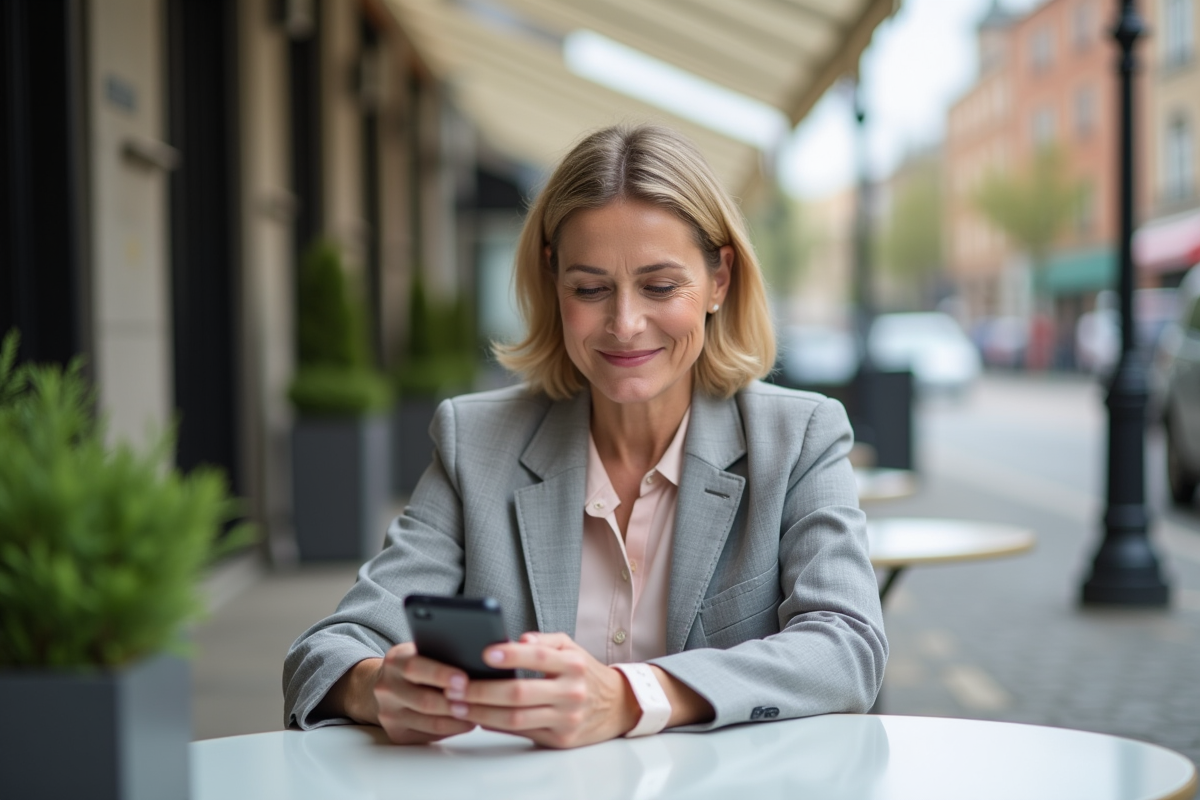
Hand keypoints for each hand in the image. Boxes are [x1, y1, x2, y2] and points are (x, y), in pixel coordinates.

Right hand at [343, 643, 477, 744]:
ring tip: (478, 714)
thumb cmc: (416, 665)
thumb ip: (440, 653)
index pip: (415, 668)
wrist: (388, 685)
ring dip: (458, 720)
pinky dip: (451, 730)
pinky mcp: (396, 733)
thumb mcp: (421, 651)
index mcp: (395, 662)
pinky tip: (465, 723)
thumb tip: (474, 661)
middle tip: (479, 702)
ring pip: (430, 722)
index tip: (463, 679)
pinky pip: (429, 736)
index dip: (441, 675)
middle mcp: (387, 688)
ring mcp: (389, 713)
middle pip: (424, 701)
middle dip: (454, 703)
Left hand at [445, 632, 640, 748]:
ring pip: (515, 718)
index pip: (539, 656)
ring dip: (481, 712)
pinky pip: (521, 733)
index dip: (511, 654)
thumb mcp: (571, 648)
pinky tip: (478, 717)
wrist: (617, 706)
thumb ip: (545, 640)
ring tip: (458, 704)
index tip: (484, 652)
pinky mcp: (560, 740)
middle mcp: (571, 692)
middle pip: (519, 693)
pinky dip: (496, 725)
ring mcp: (566, 719)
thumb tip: (517, 639)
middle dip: (482, 690)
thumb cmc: (584, 673)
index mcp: (573, 664)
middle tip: (455, 685)